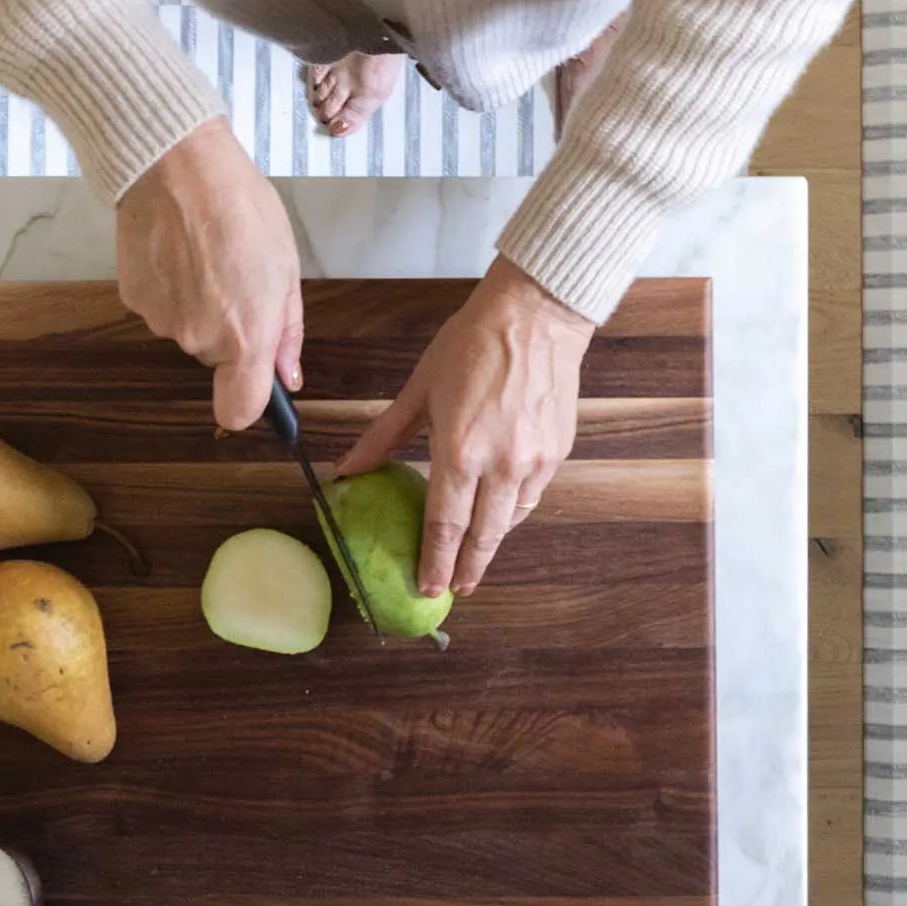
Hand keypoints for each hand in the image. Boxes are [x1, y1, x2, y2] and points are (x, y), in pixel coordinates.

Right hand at [117, 118, 303, 429]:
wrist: (176, 164)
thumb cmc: (242, 209)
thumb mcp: (285, 268)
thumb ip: (286, 332)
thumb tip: (288, 377)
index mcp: (246, 337)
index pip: (239, 411)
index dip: (252, 405)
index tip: (260, 385)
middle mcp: (198, 340)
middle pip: (216, 358)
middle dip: (231, 328)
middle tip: (238, 276)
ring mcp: (160, 321)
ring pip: (188, 329)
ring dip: (200, 304)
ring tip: (207, 253)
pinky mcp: (132, 299)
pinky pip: (162, 307)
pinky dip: (171, 287)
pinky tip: (178, 249)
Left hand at [338, 257, 593, 595]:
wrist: (536, 316)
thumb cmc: (473, 344)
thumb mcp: (420, 389)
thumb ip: (385, 437)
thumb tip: (349, 470)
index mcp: (459, 451)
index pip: (444, 524)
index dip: (434, 562)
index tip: (428, 587)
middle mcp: (501, 465)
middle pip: (484, 536)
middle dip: (468, 568)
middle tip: (455, 589)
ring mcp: (535, 461)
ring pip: (512, 519)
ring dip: (492, 540)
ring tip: (476, 553)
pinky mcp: (558, 452)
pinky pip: (533, 494)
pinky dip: (515, 507)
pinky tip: (501, 508)